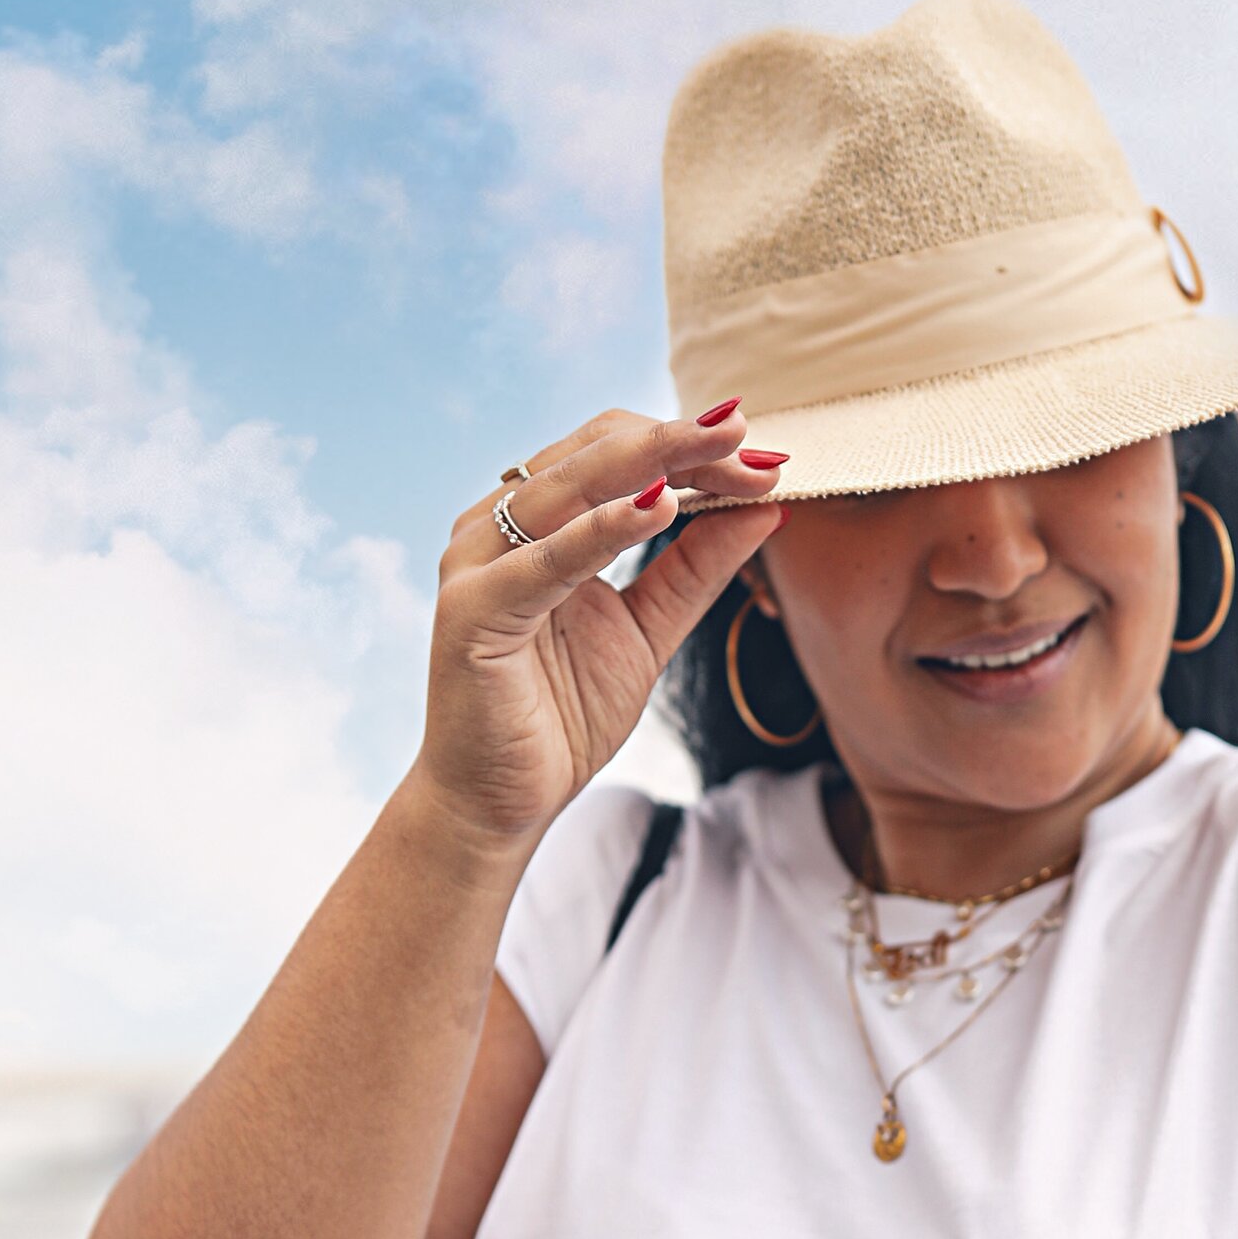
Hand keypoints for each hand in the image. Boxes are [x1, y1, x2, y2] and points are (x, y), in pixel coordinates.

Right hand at [410, 406, 784, 858]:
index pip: (616, 454)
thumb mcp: (650, 630)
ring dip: (653, 463)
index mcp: (536, 524)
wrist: (500, 804)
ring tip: (721, 450)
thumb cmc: (560, 717)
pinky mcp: (471, 609)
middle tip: (747, 434)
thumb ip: (697, 568)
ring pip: (571, 486)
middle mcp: (498, 528)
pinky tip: (661, 508)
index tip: (764, 454)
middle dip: (680, 442)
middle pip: (596, 454)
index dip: (689, 446)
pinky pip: (546, 558)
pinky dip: (604, 529)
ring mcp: (477, 562)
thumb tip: (766, 505)